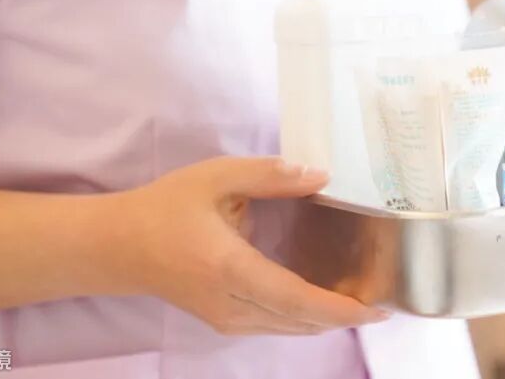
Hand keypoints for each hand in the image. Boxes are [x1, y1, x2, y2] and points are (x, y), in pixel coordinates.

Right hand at [103, 156, 388, 334]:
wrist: (118, 248)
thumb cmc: (166, 208)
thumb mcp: (216, 177)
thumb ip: (270, 175)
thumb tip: (321, 176)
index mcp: (229, 268)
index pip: (295, 298)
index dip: (340, 308)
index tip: (377, 308)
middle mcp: (231, 304)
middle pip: (300, 321)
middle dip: (346, 316)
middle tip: (386, 300)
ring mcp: (227, 319)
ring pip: (290, 329)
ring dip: (328, 319)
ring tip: (366, 301)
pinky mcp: (225, 322)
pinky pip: (276, 327)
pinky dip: (307, 318)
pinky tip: (327, 302)